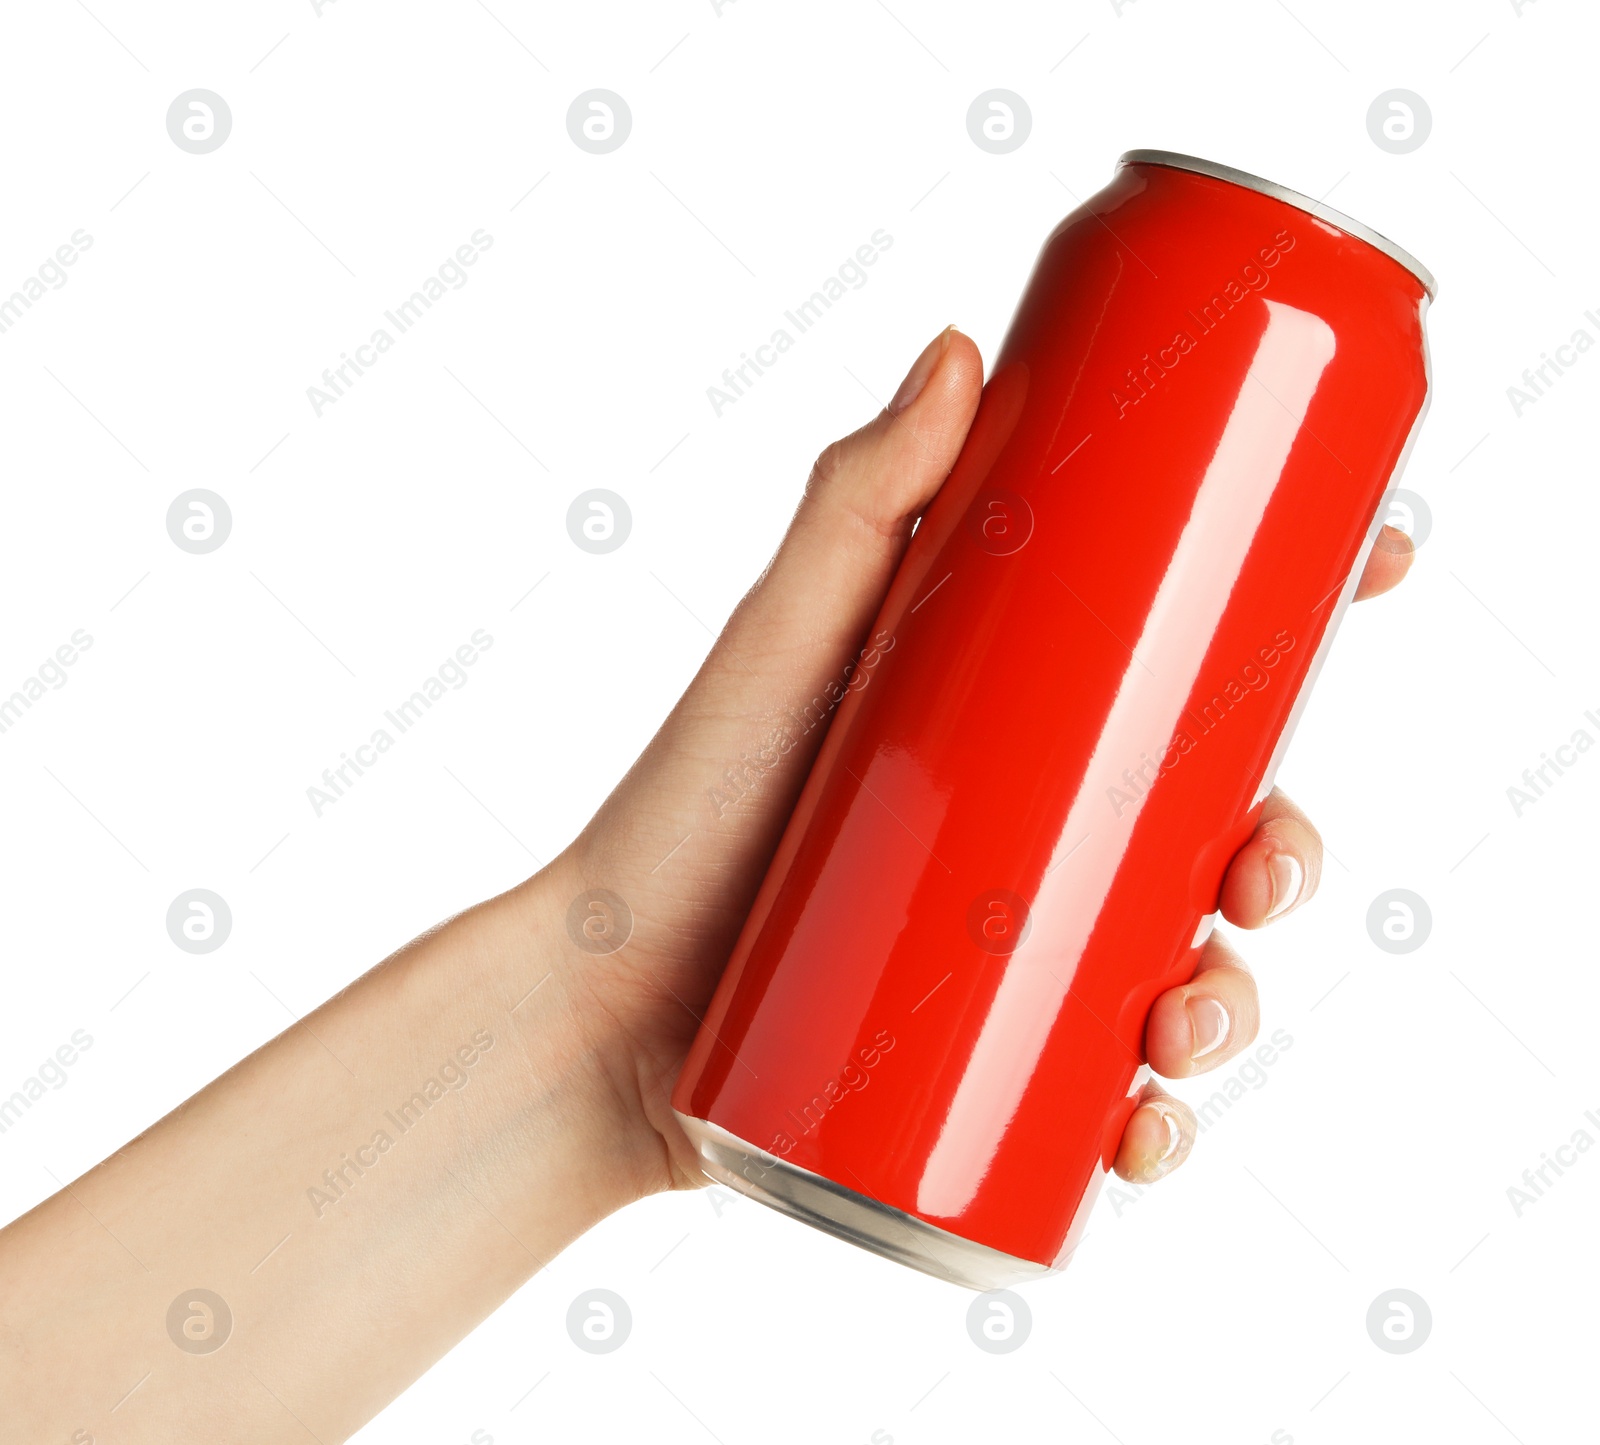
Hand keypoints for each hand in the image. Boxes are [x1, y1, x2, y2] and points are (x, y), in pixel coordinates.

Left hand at [556, 325, 1415, 1195]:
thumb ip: (859, 503)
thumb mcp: (781, 646)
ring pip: (1184, 971)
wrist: (592, 1011)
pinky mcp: (985, 1068)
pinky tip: (1144, 1128)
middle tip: (1264, 866)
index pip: (1186, 669)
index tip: (1375, 563)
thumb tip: (961, 348)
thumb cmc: (679, 816)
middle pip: (1214, 830)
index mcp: (1013, 726)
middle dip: (1284, 847)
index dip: (1297, 619)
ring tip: (1186, 1020)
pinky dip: (1152, 1124)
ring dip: (1233, 1000)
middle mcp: (1031, 837)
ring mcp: (1014, 955)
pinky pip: (1107, 1101)